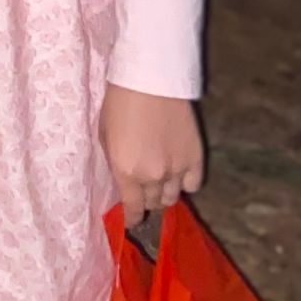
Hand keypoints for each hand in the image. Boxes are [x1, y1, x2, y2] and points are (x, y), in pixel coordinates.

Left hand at [101, 84, 204, 227]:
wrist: (149, 81)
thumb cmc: (119, 105)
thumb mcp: (105, 137)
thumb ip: (115, 165)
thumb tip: (124, 183)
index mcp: (126, 173)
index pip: (133, 209)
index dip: (132, 217)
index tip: (133, 219)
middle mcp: (153, 177)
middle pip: (153, 203)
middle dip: (146, 200)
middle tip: (144, 191)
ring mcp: (177, 169)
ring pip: (173, 197)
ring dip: (165, 193)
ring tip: (161, 182)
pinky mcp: (196, 158)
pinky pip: (194, 184)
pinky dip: (186, 183)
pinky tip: (180, 174)